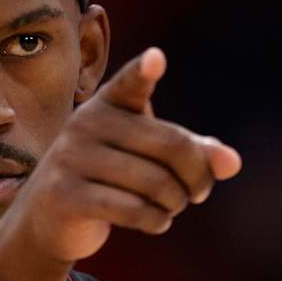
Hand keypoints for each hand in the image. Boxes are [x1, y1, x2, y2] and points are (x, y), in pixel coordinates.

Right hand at [0, 48, 241, 280]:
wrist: (49, 217)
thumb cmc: (112, 178)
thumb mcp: (151, 158)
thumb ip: (195, 153)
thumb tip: (233, 162)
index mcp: (108, 103)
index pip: (131, 83)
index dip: (144, 72)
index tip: (157, 58)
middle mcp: (86, 122)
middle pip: (171, 146)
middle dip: (197, 177)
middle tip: (199, 193)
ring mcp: (71, 158)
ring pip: (155, 184)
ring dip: (175, 203)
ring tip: (172, 207)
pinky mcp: (66, 195)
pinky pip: (132, 211)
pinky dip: (157, 221)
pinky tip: (157, 222)